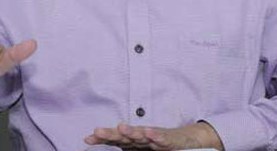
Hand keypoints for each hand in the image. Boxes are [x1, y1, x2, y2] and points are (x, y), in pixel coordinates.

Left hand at [84, 122, 223, 149]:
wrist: (188, 140)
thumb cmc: (161, 144)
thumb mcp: (140, 148)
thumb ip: (125, 146)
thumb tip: (100, 143)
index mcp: (135, 141)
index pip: (116, 139)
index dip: (103, 139)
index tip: (87, 139)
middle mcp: (144, 136)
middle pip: (126, 135)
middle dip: (112, 133)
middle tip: (98, 131)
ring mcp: (156, 137)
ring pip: (143, 135)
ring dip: (132, 131)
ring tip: (121, 128)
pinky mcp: (170, 140)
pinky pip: (162, 138)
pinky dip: (155, 135)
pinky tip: (148, 132)